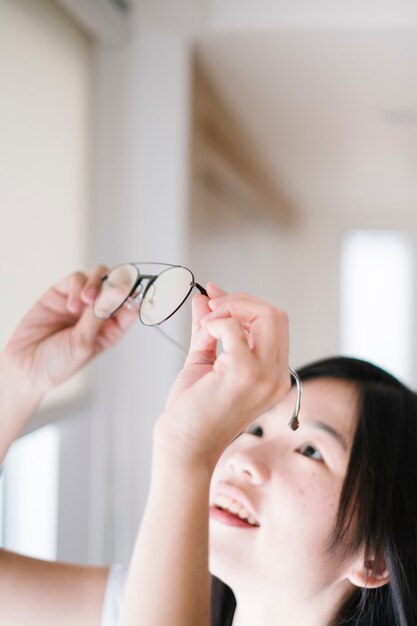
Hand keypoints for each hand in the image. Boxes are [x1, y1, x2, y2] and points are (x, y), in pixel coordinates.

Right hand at [1, 267, 136, 395]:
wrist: (25, 366)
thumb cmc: (58, 363)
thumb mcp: (84, 342)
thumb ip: (100, 315)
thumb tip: (119, 290)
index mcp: (112, 329)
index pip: (131, 305)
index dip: (136, 295)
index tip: (136, 289)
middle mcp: (99, 313)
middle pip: (116, 285)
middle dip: (116, 284)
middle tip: (111, 290)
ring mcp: (81, 301)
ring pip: (98, 277)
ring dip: (96, 284)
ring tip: (86, 300)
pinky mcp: (61, 293)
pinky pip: (76, 279)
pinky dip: (77, 287)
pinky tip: (71, 305)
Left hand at [156, 288, 290, 466]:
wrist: (183, 446)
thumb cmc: (193, 412)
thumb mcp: (204, 360)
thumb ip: (208, 328)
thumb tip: (205, 297)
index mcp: (274, 376)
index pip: (275, 325)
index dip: (246, 305)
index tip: (215, 298)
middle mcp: (277, 377)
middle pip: (276, 315)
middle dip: (241, 302)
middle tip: (212, 307)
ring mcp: (265, 375)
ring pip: (266, 315)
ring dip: (230, 309)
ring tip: (206, 325)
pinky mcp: (244, 372)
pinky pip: (234, 327)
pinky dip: (215, 323)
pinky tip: (203, 338)